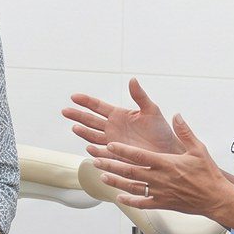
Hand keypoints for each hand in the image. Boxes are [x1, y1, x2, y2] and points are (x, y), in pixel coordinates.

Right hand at [64, 79, 181, 157]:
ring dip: (83, 132)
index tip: (74, 97)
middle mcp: (112, 128)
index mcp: (118, 115)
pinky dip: (95, 151)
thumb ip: (140, 96)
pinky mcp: (117, 155)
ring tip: (75, 128)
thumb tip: (132, 79)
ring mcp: (113, 141)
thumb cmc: (161, 130)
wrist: (168, 150)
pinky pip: (103, 153)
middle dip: (77, 115)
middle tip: (65, 111)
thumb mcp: (151, 110)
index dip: (86, 101)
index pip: (98, 106)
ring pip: (93, 136)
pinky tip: (89, 148)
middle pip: (90, 120)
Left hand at [92, 113, 233, 218]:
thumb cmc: (208, 174)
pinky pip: (142, 202)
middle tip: (96, 160)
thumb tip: (176, 115)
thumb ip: (185, 132)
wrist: (216, 199)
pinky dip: (129, 200)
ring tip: (102, 175)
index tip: (109, 145)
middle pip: (130, 171)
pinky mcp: (162, 203)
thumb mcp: (198, 149)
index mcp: (166, 163)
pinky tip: (119, 197)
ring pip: (132, 187)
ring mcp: (159, 192)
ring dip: (115, 181)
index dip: (122, 150)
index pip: (139, 155)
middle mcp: (159, 178)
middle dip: (111, 165)